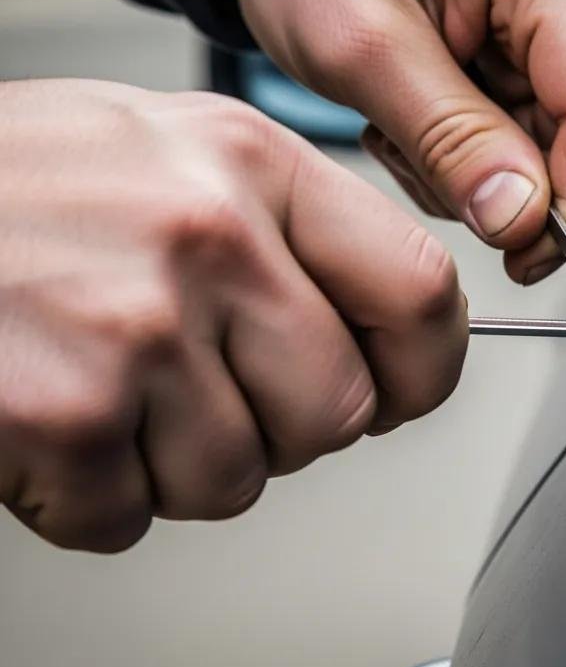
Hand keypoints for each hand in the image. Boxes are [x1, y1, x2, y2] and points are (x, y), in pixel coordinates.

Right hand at [0, 79, 466, 552]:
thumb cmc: (23, 182)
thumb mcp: (179, 149)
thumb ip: (292, 228)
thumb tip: (385, 321)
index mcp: (255, 165)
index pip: (419, 289)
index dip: (425, 365)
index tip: (398, 389)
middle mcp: (210, 237)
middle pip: (338, 409)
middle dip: (285, 429)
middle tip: (212, 393)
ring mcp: (135, 326)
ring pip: (238, 477)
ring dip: (179, 464)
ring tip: (113, 390)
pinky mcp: (57, 414)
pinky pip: (128, 517)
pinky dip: (92, 495)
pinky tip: (52, 418)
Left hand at [198, 0, 565, 284]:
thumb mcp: (362, 50)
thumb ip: (451, 140)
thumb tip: (523, 222)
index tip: (518, 258)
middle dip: (517, 186)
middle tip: (419, 162)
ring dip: (490, 171)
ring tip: (408, 126)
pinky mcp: (554, 39)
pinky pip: (543, 135)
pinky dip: (485, 153)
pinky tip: (427, 117)